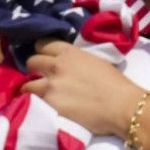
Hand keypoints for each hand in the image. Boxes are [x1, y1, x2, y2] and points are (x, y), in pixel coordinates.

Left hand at [22, 40, 143, 136]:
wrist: (122, 106)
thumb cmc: (116, 84)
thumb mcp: (96, 62)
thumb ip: (77, 60)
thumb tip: (69, 65)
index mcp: (70, 52)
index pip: (43, 43)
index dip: (43, 51)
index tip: (46, 57)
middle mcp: (56, 65)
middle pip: (32, 61)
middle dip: (36, 68)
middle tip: (43, 76)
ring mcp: (50, 85)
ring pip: (28, 83)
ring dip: (34, 87)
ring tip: (42, 95)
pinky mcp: (48, 104)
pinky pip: (33, 101)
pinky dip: (36, 103)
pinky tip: (44, 106)